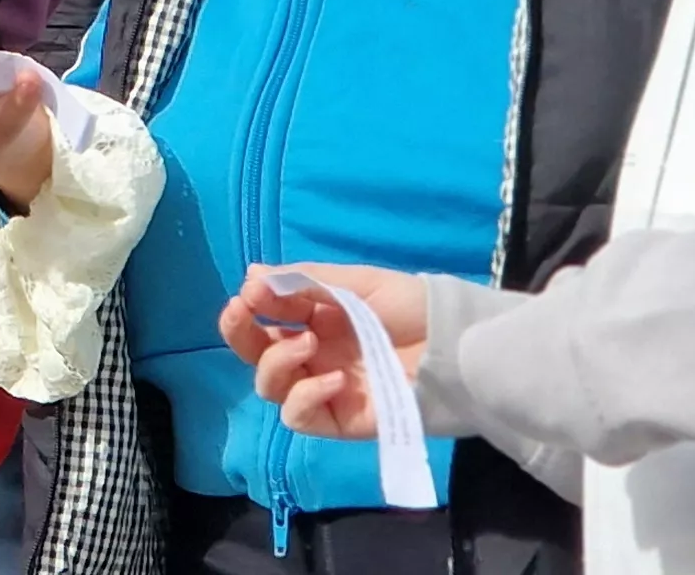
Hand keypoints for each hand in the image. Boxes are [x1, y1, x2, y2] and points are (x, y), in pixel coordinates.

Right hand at [220, 262, 426, 442]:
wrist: (455, 346)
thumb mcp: (358, 284)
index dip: (249, 305)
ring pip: (271, 386)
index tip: (250, 293)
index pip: (264, 317)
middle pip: (256, 354)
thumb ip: (305, 281)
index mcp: (314, 320)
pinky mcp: (340, 419)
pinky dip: (305, 397)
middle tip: (241, 312)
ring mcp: (324, 388)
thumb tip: (251, 274)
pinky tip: (331, 379)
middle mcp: (312, 355)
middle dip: (239, 333)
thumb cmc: (411, 307)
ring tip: (308, 343)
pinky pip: (300, 417)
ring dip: (277, 361)